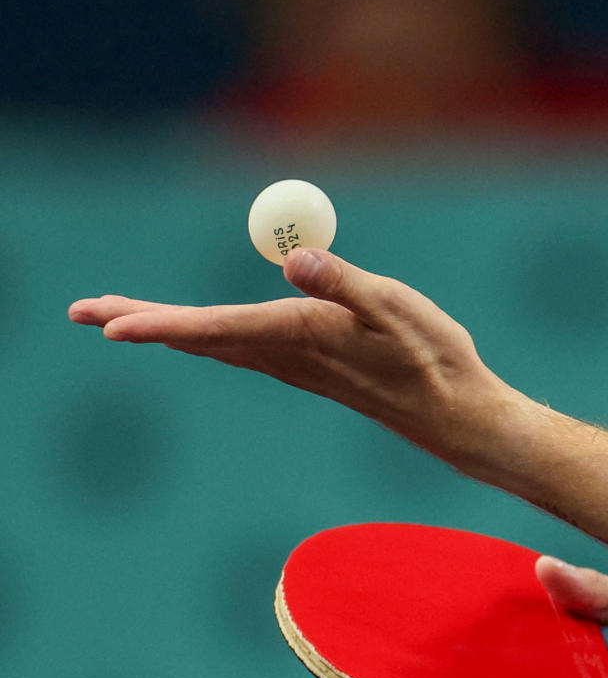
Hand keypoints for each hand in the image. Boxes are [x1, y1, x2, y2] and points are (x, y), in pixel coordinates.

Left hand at [67, 249, 522, 462]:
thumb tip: (294, 259)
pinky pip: (241, 350)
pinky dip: (203, 337)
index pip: (218, 329)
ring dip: (166, 331)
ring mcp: (298, 366)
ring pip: (216, 346)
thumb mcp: (398, 309)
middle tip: (81, 311)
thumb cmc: (436, 361)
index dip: (160, 324)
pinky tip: (197, 335)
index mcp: (305, 336)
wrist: (456, 418)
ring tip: (120, 319)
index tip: (108, 326)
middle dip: (141, 323)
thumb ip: (346, 283)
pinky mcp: (312, 368)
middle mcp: (291, 356)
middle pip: (201, 338)